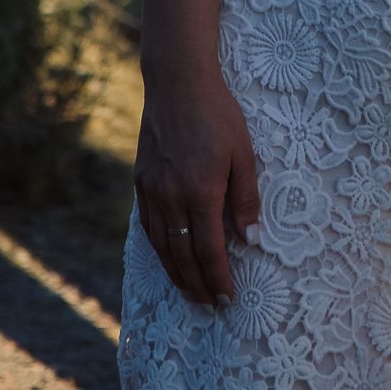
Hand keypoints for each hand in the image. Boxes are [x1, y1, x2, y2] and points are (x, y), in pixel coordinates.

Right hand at [134, 64, 260, 307]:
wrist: (177, 83)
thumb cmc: (218, 115)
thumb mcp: (243, 153)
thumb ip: (245, 198)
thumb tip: (250, 238)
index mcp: (201, 192)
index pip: (209, 251)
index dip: (218, 278)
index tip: (228, 298)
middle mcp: (171, 197)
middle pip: (183, 256)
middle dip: (198, 285)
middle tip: (210, 306)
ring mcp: (152, 190)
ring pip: (161, 246)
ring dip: (176, 274)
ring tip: (190, 292)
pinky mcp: (140, 182)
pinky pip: (148, 226)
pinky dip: (159, 249)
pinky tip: (168, 258)